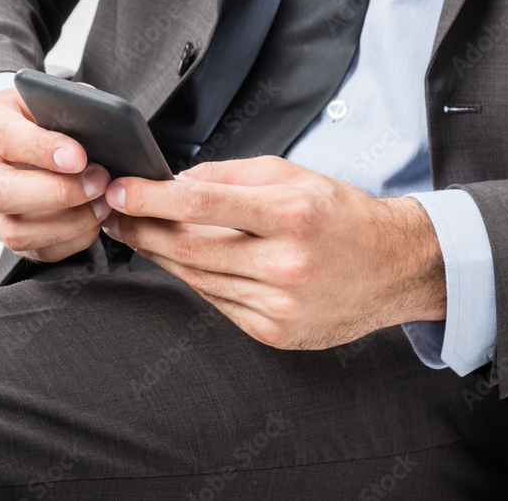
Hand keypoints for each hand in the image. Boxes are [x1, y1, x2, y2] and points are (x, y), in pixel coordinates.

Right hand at [0, 87, 110, 261]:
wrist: (17, 139)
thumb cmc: (37, 115)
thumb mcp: (48, 97)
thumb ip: (71, 106)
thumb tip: (103, 126)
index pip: (5, 137)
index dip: (42, 149)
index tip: (79, 157)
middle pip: (1, 193)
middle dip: (58, 192)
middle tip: (99, 181)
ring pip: (17, 231)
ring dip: (70, 221)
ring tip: (103, 202)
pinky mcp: (6, 233)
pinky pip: (38, 250)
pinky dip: (74, 239)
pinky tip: (94, 218)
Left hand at [101, 157, 444, 349]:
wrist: (393, 267)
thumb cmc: (339, 214)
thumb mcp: (291, 174)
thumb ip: (228, 175)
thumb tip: (174, 183)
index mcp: (291, 214)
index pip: (201, 205)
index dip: (150, 199)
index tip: (119, 191)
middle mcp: (286, 263)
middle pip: (189, 247)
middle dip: (142, 229)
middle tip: (114, 214)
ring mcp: (280, 304)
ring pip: (196, 278)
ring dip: (159, 255)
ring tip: (138, 233)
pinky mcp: (274, 332)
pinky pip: (216, 301)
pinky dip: (192, 278)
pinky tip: (180, 260)